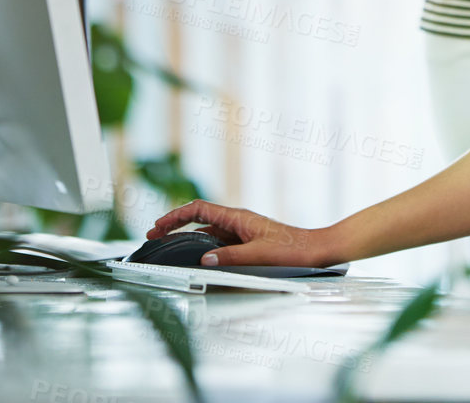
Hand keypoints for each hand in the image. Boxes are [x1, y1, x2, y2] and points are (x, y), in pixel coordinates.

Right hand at [146, 199, 338, 267]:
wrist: (316, 250)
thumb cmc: (293, 250)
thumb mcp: (259, 256)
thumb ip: (231, 258)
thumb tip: (204, 260)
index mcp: (237, 218)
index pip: (198, 210)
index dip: (175, 216)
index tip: (157, 226)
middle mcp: (237, 221)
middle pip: (198, 218)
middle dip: (174, 224)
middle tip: (154, 235)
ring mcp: (242, 230)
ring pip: (207, 230)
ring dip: (187, 236)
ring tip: (169, 245)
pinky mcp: (247, 241)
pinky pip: (218, 240)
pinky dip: (202, 245)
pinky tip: (197, 256)